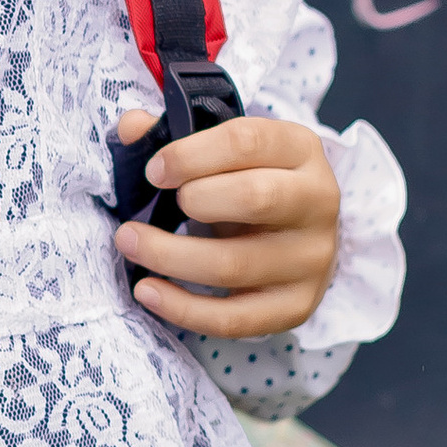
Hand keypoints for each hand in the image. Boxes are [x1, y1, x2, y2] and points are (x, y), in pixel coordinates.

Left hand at [112, 106, 341, 337]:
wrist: (299, 236)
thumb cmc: (251, 183)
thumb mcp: (224, 152)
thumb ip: (177, 137)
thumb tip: (131, 128)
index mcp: (300, 149)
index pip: (247, 141)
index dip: (191, 154)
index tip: (154, 171)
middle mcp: (317, 201)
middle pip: (254, 198)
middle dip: (192, 200)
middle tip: (157, 202)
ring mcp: (312, 259)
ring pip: (234, 264)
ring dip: (169, 255)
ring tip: (129, 242)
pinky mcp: (297, 305)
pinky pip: (233, 317)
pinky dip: (183, 308)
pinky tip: (148, 290)